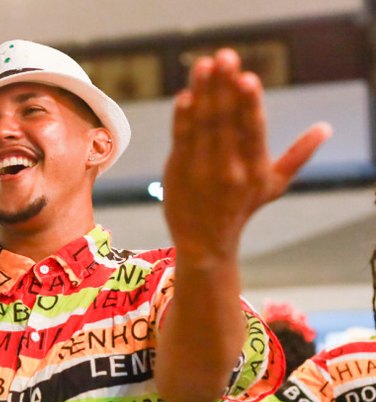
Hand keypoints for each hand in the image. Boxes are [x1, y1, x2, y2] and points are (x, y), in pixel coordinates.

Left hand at [163, 49, 331, 261]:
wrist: (205, 242)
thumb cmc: (242, 208)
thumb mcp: (274, 184)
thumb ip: (298, 155)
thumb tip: (326, 129)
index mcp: (256, 169)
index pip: (252, 130)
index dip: (249, 104)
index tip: (247, 78)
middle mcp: (230, 170)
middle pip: (225, 121)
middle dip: (224, 86)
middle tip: (225, 56)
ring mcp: (202, 170)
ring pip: (202, 124)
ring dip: (201, 92)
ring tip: (204, 65)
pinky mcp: (179, 170)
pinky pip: (181, 139)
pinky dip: (182, 117)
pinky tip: (185, 95)